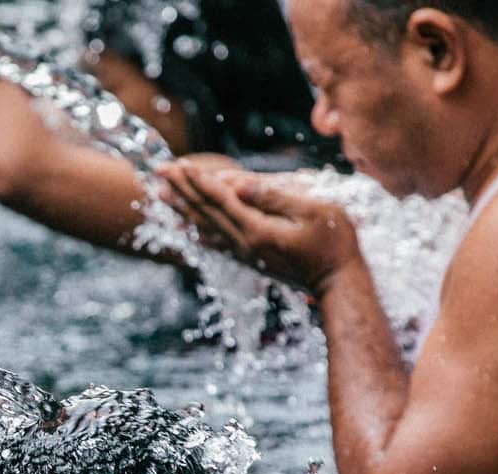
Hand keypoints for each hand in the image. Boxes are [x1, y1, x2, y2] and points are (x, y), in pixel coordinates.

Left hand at [155, 160, 363, 290]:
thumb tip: (241, 183)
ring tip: (161, 196)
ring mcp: (246, 254)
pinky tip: (187, 227)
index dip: (198, 180)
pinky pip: (217, 242)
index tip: (178, 164)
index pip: (220, 199)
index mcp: (257, 230)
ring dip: (183, 209)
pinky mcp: (251, 260)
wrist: (339, 285)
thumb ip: (275, 197)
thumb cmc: (335, 245)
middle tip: (158, 172)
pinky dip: (198, 231)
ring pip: (206, 228)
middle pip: (205, 212)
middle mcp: (244, 244)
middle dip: (181, 190)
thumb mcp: (313, 212)